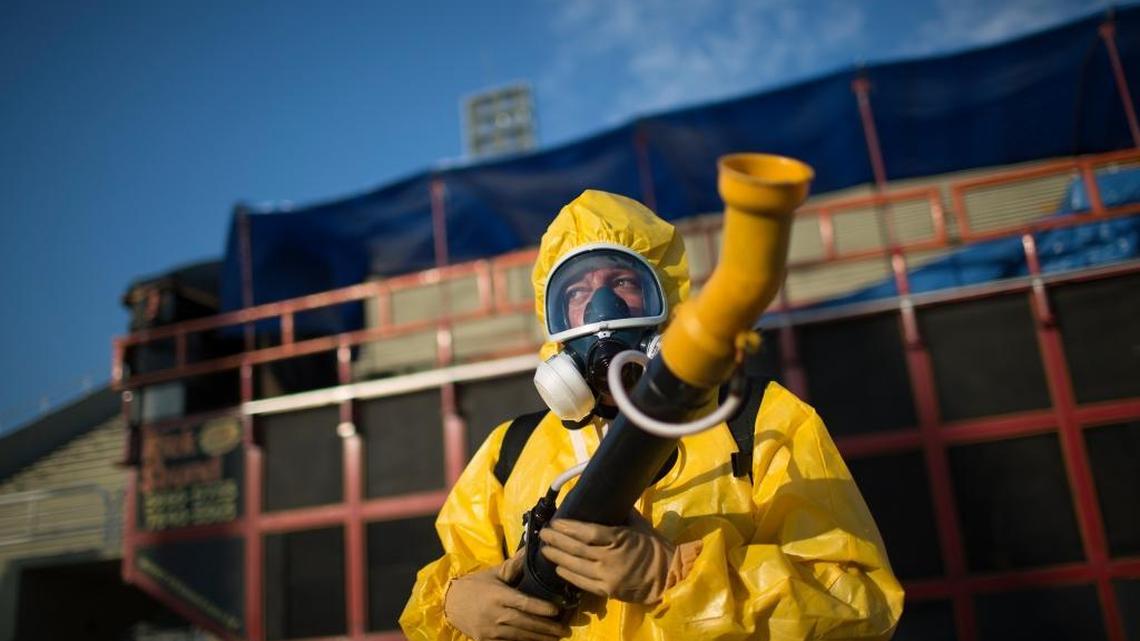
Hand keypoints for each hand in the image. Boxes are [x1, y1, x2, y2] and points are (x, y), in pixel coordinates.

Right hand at [444, 551, 570, 640]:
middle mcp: (494, 614)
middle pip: (525, 622)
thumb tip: (531, 550)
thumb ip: (513, 566)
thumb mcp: (493, 574)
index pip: (523, 602)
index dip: (541, 608)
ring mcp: (490, 630)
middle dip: (546, 628)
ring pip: (519, 636)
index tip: (557, 611)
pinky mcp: (486, 640)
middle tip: (564, 630)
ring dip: (539, 638)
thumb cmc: (475, 586)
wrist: (449, 603)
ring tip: (555, 638)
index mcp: (497, 595)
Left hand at [538, 512, 674, 603]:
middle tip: (543, 533)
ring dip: (558, 557)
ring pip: (576, 567)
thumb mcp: (639, 524)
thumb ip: (621, 512)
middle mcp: (611, 559)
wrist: (668, 576)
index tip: (556, 522)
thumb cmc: (654, 546)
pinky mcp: (607, 591)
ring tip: (545, 549)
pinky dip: (568, 575)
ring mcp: (608, 577)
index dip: (569, 528)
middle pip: (577, 549)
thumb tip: (604, 497)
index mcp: (619, 539)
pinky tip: (558, 568)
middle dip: (557, 541)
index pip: (588, 533)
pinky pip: (582, 583)